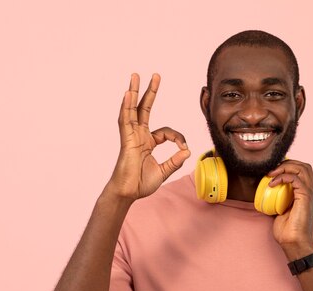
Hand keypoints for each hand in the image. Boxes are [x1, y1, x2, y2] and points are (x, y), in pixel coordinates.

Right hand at [107, 73, 190, 200]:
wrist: (128, 193)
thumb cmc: (141, 184)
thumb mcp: (163, 172)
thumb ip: (174, 161)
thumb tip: (187, 151)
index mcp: (147, 142)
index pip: (166, 132)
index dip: (178, 137)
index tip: (184, 148)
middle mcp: (138, 136)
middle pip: (144, 109)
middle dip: (150, 92)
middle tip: (155, 76)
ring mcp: (131, 136)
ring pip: (132, 110)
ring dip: (134, 92)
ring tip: (135, 76)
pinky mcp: (126, 140)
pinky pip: (125, 120)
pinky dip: (126, 106)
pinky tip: (128, 93)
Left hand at [268, 160, 312, 258]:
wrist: (294, 243)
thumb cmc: (286, 231)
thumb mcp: (279, 210)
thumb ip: (278, 199)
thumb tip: (265, 192)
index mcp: (306, 194)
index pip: (302, 171)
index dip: (288, 166)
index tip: (273, 170)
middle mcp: (310, 192)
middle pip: (304, 166)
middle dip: (287, 163)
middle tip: (272, 170)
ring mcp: (310, 194)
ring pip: (302, 168)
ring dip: (285, 167)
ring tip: (271, 174)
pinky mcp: (306, 197)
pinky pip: (296, 179)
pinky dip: (283, 177)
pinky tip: (272, 183)